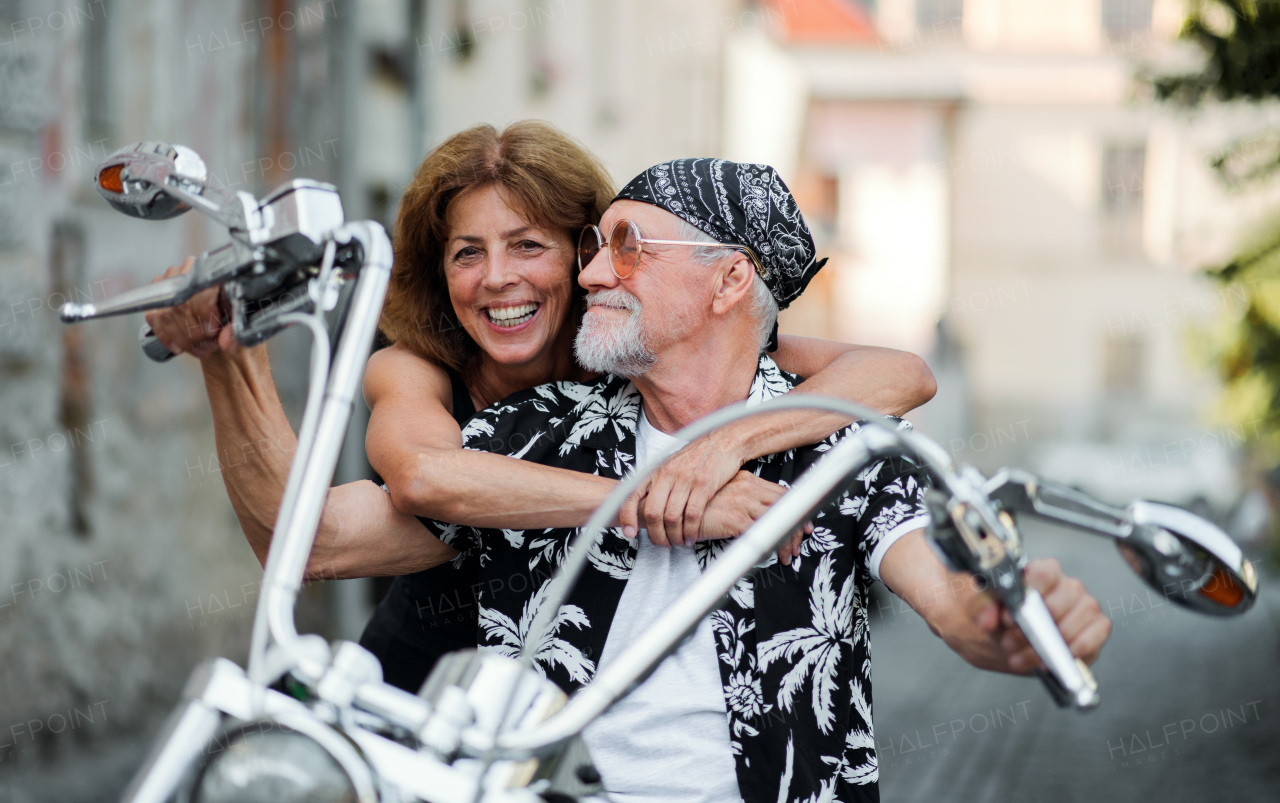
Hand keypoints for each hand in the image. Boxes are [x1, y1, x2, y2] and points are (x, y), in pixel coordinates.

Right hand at [142, 257, 230, 358]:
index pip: (202, 288)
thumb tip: (226, 340)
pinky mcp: (159, 297)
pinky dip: (166, 336)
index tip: (212, 331)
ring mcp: (172, 283)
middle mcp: (193, 272)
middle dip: (193, 332)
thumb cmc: (238, 330)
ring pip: (165, 312)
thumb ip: (238, 337)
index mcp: (220, 275)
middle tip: (209, 345)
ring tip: (200, 347)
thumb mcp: (245, 335)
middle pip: (181, 303)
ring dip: (182, 338)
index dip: (204, 312)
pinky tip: (180, 346)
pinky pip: (153, 317)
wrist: (226, 334)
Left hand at [619, 432, 743, 547]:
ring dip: (674, 536)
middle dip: (655, 534)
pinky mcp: (703, 485)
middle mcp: (667, 474)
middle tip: (662, 544)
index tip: (629, 532)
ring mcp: (685, 479)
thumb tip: (645, 501)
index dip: (627, 516)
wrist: (724, 441)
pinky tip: (691, 537)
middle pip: (652, 512)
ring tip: (678, 543)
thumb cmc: (698, 455)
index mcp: (656, 470)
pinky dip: (690, 531)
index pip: (632, 494)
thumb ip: (658, 482)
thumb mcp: (671, 464)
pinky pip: (692, 515)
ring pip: (671, 517)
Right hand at [634, 470, 806, 563]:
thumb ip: (737, 498)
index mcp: (745, 479)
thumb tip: (752, 513)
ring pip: (777, 520)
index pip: (779, 492)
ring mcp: (742, 502)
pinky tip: (774, 556)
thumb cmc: (690, 504)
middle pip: (784, 505)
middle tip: (800, 542)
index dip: (794, 509)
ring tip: (787, 556)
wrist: (667, 506)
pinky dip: (772, 546)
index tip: (803, 525)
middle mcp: (747, 487)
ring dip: (787, 540)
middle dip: (797, 526)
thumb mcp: (719, 494)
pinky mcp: (735, 518)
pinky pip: (763, 533)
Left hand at [972, 558, 1111, 674]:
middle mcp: (1069, 586)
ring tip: (1022, 655)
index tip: (1010, 617)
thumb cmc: (1004, 615)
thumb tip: (988, 619)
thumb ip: (981, 607)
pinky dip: (1069, 653)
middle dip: (1031, 629)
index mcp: (1043, 570)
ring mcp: (1086, 606)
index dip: (1029, 595)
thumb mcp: (983, 607)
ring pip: (1071, 626)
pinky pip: (1090, 640)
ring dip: (1044, 647)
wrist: (1012, 637)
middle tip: (1010, 641)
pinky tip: (1048, 660)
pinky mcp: (1097, 629)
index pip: (1045, 573)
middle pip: (1057, 604)